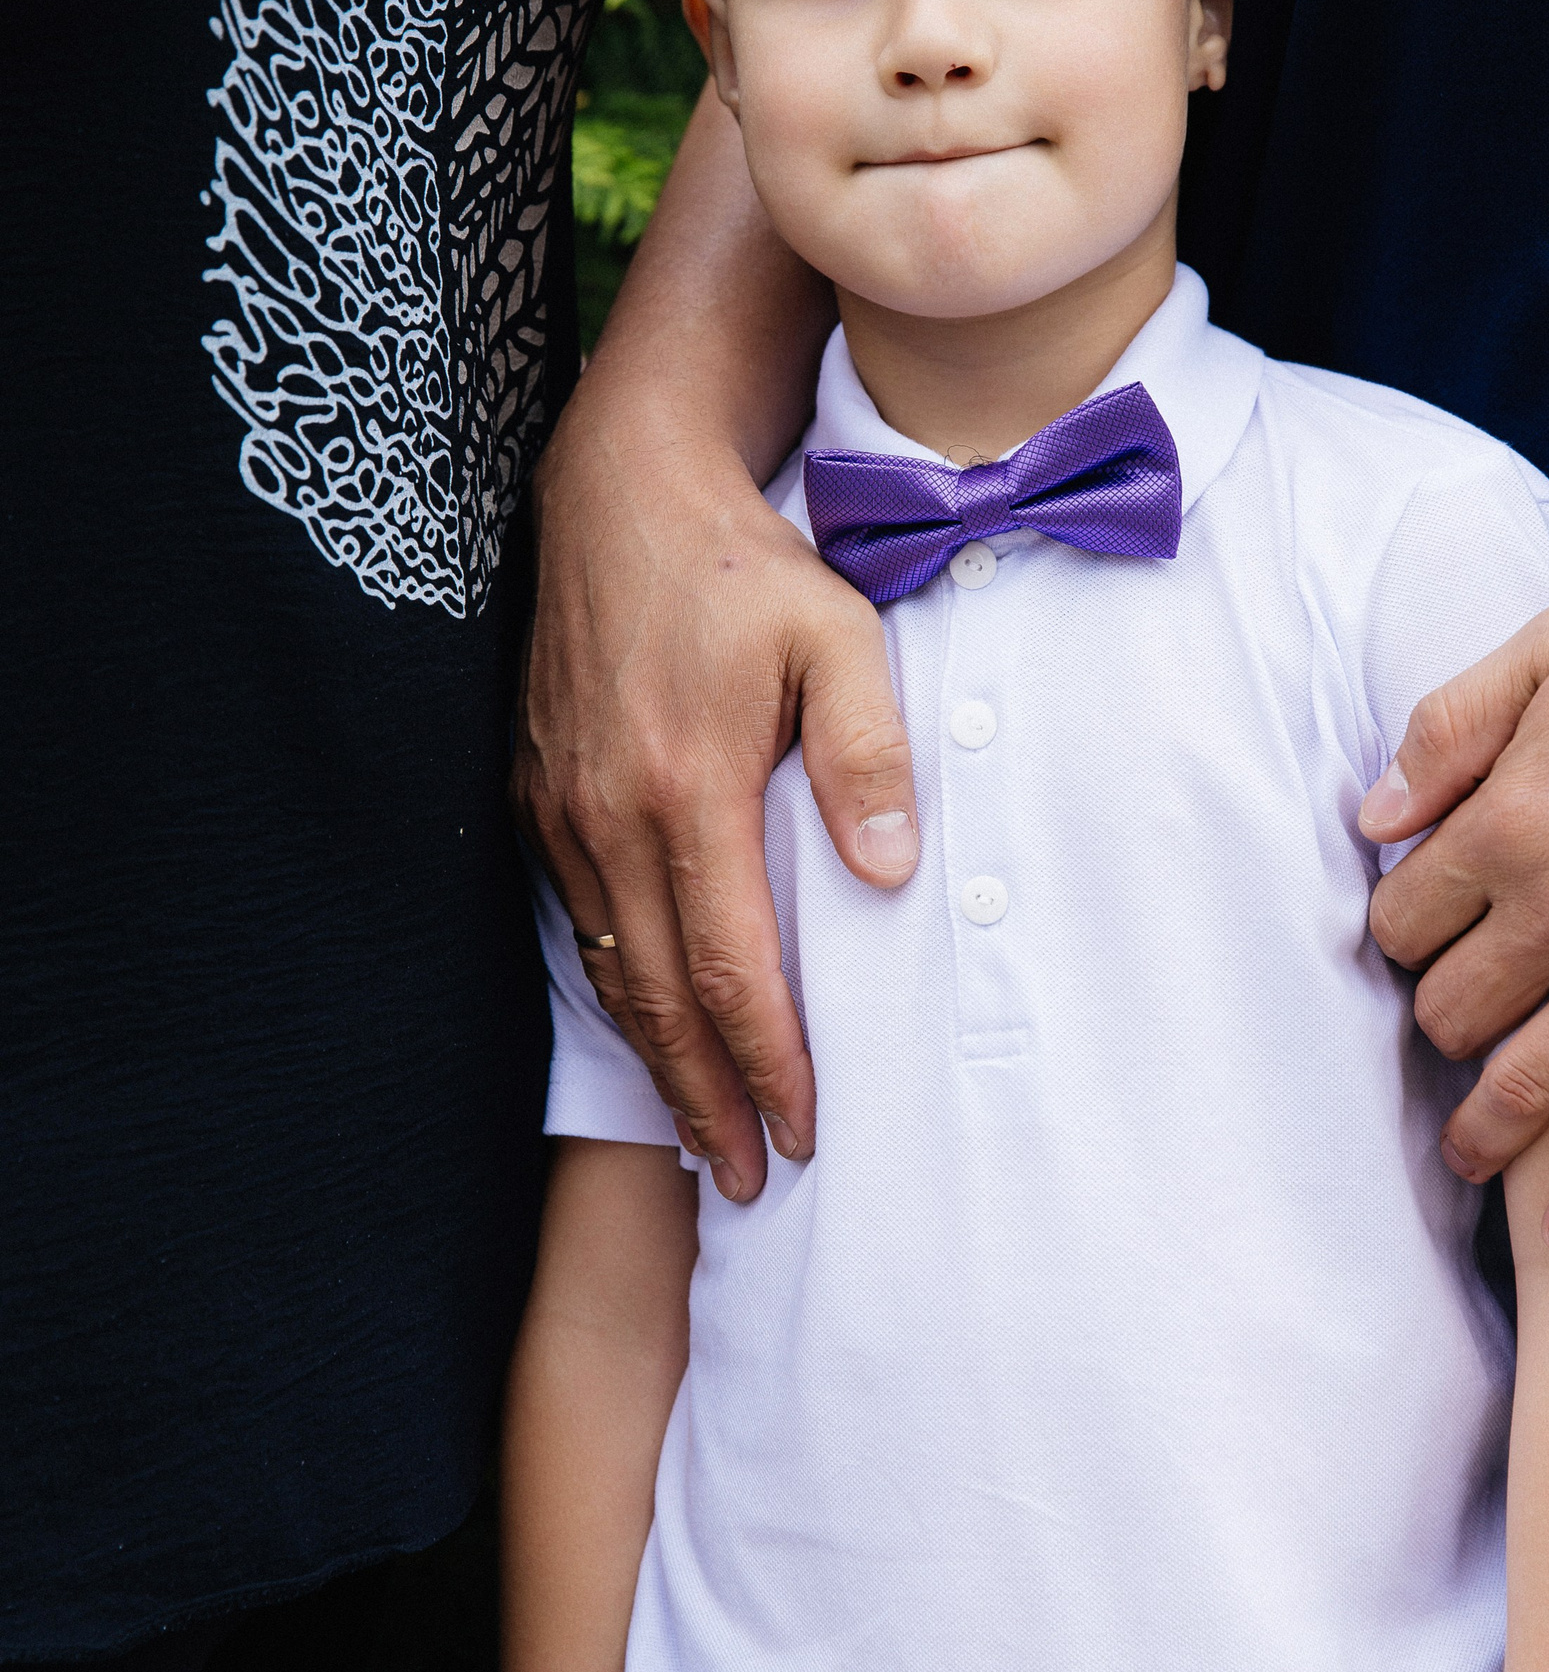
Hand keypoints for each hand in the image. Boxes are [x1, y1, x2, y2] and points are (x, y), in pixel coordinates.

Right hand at [515, 383, 918, 1204]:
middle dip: (709, 1101)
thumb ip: (868, 753)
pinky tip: (651, 1025)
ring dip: (659, 1062)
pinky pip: (580, 920)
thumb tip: (889, 875)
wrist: (619, 493)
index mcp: (687, 788)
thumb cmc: (744, 564)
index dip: (769, 1064)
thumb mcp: (837, 634)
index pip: (732, 969)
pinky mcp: (535, 792)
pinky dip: (620, 989)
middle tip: (752, 1178)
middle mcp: (609, 815)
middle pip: (660, 998)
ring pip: (613, 970)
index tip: (804, 1130)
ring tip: (706, 1132)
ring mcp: (560, 808)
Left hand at [1360, 581, 1548, 1252]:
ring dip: (1482, 1126)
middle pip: (1449, 1010)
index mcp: (1504, 825)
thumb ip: (1447, 729)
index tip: (1425, 934)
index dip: (1405, 931)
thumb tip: (1375, 816)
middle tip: (1461, 1014)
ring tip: (1467, 1150)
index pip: (1401, 921)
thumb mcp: (1548, 650)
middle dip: (1444, 1016)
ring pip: (1521, 1084)